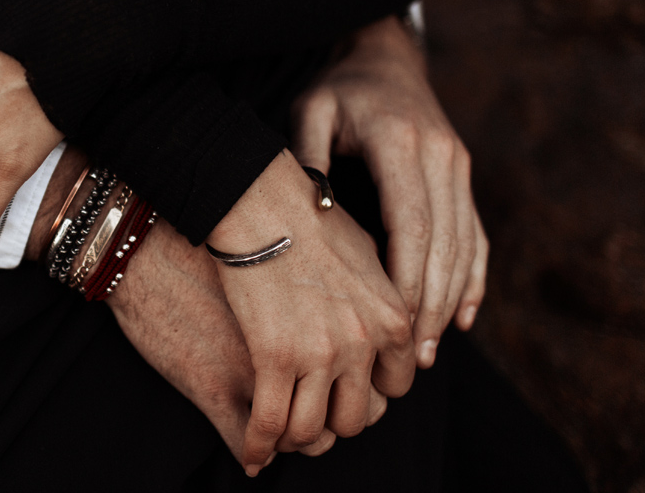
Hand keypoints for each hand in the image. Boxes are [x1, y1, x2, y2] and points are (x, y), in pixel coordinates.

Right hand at [25, 150, 385, 465]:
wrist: (253, 195)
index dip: (366, 390)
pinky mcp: (270, 359)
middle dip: (330, 419)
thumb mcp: (364, 249)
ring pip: (310, 431)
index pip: (394, 387)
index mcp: (390, 318)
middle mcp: (362, 343)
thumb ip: (379, 294)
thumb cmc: (300, 209)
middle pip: (355, 417)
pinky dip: (257, 445)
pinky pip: (267, 425)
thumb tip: (384, 313)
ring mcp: (318, 355)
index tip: (344, 384)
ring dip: (291, 436)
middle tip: (307, 407)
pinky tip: (250, 449)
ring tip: (276, 430)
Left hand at [290, 15, 487, 367]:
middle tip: (407, 361)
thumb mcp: (311, 109)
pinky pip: (474, 236)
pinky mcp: (464, 177)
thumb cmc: (338, 88)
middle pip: (444, 246)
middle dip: (427, 307)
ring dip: (448, 302)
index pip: (413, 225)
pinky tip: (460, 318)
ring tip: (424, 353)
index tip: (393, 327)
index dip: (407, 281)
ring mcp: (459, 168)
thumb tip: (316, 211)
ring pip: (464, 246)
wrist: (385, 55)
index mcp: (403, 144)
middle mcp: (442, 157)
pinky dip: (471, 278)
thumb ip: (308, 155)